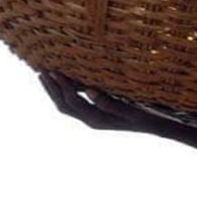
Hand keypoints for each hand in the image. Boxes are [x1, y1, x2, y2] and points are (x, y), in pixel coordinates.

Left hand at [38, 72, 166, 132]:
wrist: (155, 127)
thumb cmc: (144, 115)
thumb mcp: (129, 109)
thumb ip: (109, 101)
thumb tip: (88, 91)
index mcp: (97, 119)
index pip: (72, 101)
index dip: (61, 86)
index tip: (53, 70)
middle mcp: (91, 121)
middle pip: (64, 106)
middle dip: (51, 89)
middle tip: (41, 71)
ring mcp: (93, 119)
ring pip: (67, 107)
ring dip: (54, 92)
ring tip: (45, 76)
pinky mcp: (96, 115)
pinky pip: (74, 105)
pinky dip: (65, 94)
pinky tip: (65, 83)